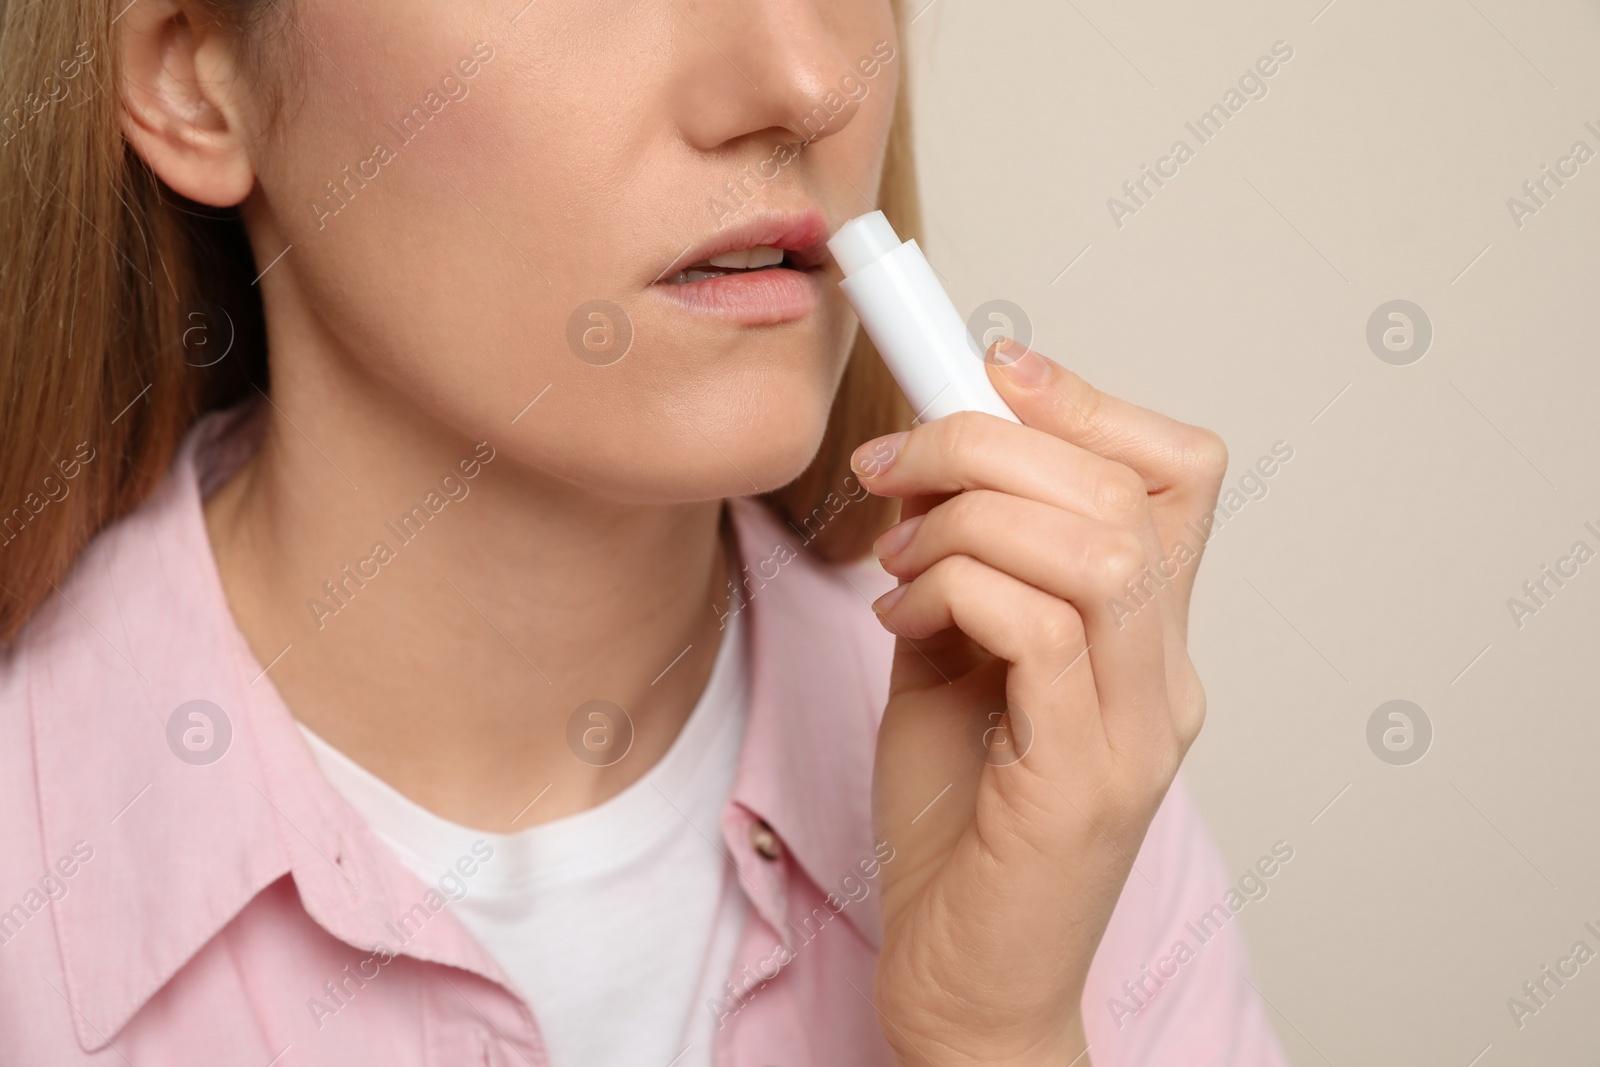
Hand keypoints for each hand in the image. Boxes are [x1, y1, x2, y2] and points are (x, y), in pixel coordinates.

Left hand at [853, 339, 1228, 1065]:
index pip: (1177, 475)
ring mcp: (1136, 732)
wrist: (964, 979)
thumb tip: (930, 467)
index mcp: (1145, 640)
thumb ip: (963, 570)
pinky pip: (1039, 629)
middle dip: (990, 440)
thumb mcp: (953, 665)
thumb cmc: (960, 828)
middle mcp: (1165, 678)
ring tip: (897, 555)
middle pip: (1128, 490)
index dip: (1089, 398)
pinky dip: (954, 591)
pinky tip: (901, 623)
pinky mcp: (1084, 783)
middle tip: (898, 461)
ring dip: (970, 516)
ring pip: (1097, 546)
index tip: (990, 368)